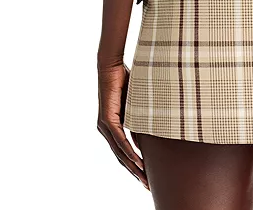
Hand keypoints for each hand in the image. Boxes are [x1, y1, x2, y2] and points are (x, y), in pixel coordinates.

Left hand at [97, 62, 148, 189]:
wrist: (110, 66)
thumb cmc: (124, 81)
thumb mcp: (136, 105)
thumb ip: (139, 120)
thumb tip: (148, 136)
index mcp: (112, 127)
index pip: (123, 152)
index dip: (134, 166)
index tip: (145, 177)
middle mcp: (106, 130)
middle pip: (121, 157)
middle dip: (135, 173)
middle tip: (146, 186)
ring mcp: (105, 126)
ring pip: (120, 152)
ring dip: (133, 167)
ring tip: (144, 179)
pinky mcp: (107, 119)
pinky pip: (119, 140)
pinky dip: (128, 151)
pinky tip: (137, 161)